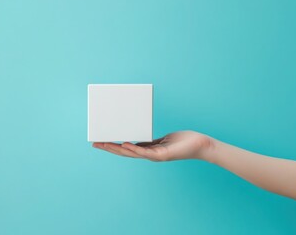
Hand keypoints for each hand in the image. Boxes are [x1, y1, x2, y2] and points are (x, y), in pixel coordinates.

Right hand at [93, 131, 212, 161]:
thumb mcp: (162, 140)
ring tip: (104, 144)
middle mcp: (150, 155)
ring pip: (132, 153)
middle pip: (125, 152)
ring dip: (116, 149)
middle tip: (95, 143)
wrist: (200, 145)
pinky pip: (145, 151)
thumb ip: (150, 141)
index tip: (101, 143)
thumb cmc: (183, 141)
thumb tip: (138, 139)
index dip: (113, 147)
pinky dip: (134, 148)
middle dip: (109, 148)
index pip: (127, 149)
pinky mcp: (163, 154)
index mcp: (148, 151)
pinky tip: (124, 144)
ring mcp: (155, 156)